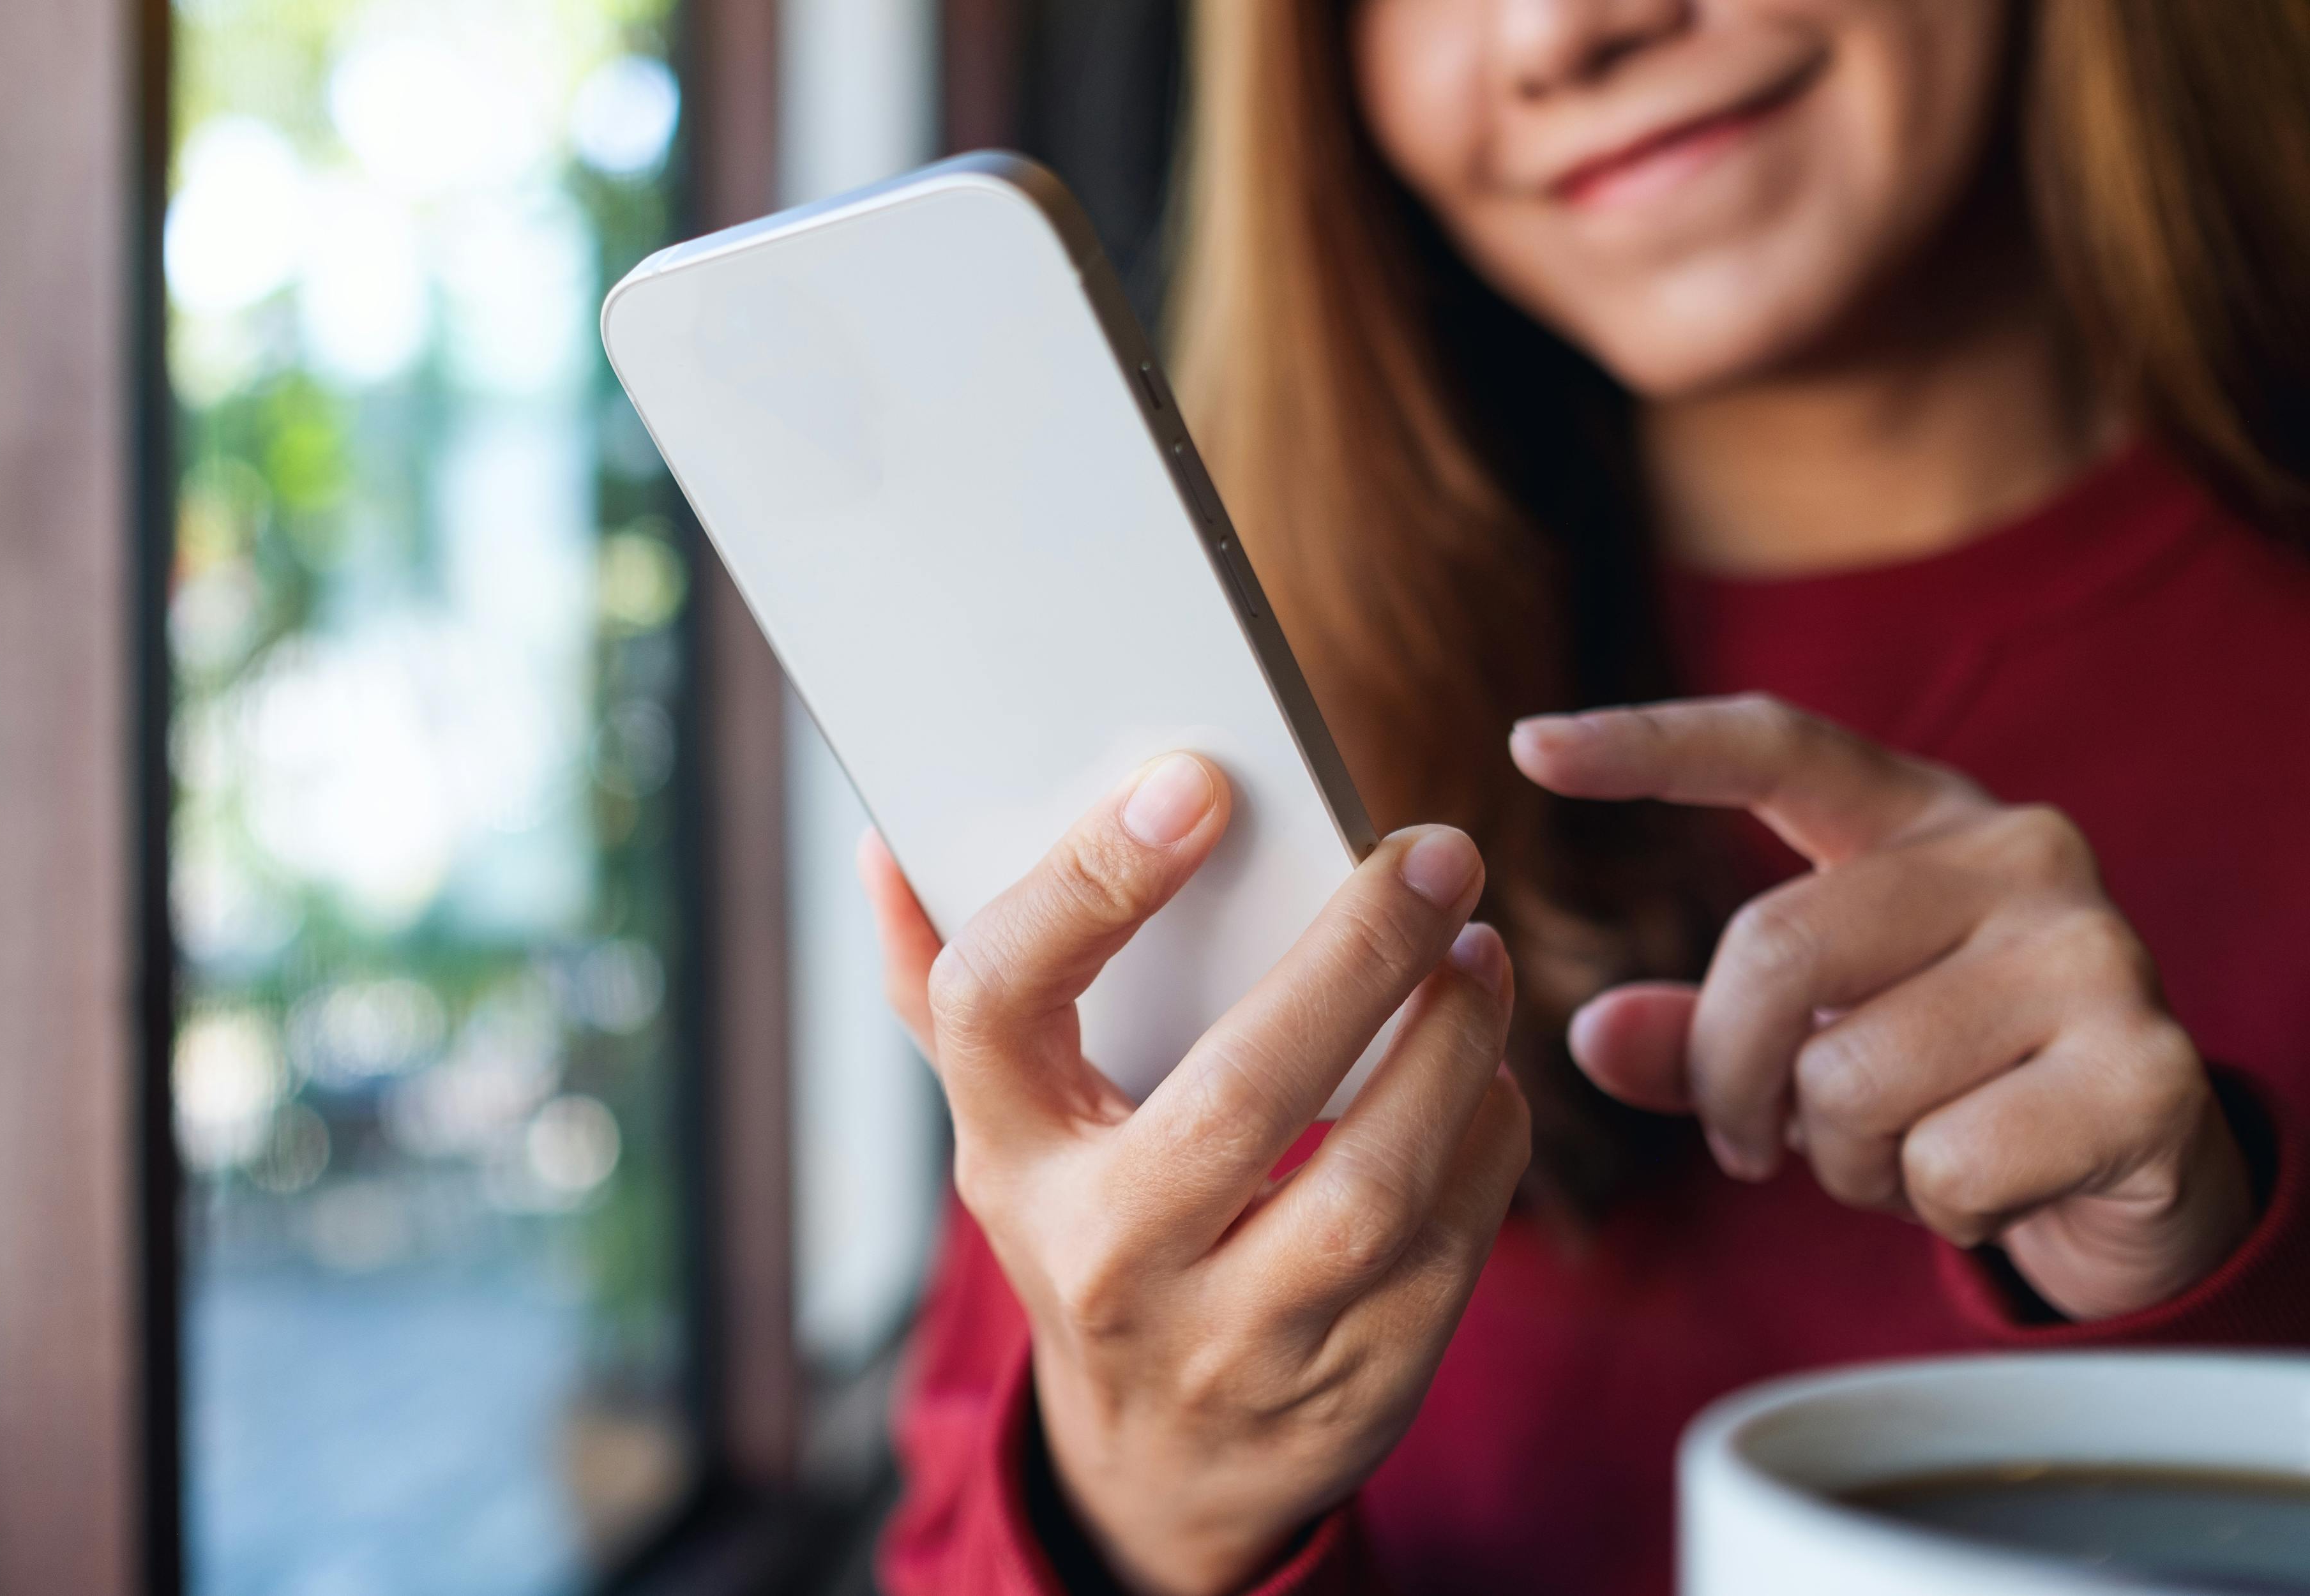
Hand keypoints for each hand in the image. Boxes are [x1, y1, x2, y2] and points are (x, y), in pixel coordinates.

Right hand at [859, 754, 1529, 1595]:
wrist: (1156, 1470)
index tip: (1195, 786)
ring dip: (1449, 1046)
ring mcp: (1232, 1340)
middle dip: (1356, 959)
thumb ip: (947, 990)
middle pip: (1236, 1097)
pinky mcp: (1353, 1386)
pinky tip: (1489, 1065)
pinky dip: (1487, 1137)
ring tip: (1479, 951)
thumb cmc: (1084, 1240)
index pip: (997, 1007)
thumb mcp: (1004, 1131)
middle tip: (1433, 857)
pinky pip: (1450, 1247)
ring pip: (1370, 1185)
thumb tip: (886, 850)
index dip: (1087, 886)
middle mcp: (1105, 1258)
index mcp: (1007, 1159)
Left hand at [1512, 694, 2255, 1321]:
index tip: (1527, 744)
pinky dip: (1938, 1205)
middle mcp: (2019, 852)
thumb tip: (1587, 1035)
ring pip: (1852, 1077)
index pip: (1774, 747)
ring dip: (1843, 1158)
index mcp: (1922, 818)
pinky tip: (1996, 1183)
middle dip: (1731, 1078)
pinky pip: (1946, 1163)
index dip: (1648, 743)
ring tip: (1904, 1150)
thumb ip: (1700, 1035)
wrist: (2142, 1171)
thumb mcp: (1811, 1046)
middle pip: (1773, 949)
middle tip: (1752, 1140)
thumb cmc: (1951, 1085)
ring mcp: (2095, 952)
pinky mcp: (2146, 1071)